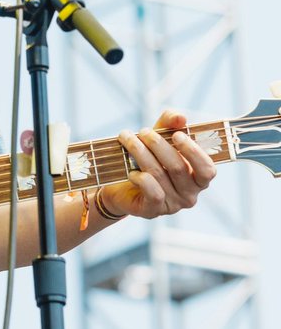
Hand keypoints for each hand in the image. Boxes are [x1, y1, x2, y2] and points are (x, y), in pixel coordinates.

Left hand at [99, 108, 216, 219]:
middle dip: (158, 145)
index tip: (177, 134)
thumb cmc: (147, 159)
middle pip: (178, 167)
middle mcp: (189, 194)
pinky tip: (131, 170)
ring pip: (159, 174)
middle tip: (143, 131)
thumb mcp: (159, 138)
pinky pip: (151, 192)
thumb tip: (180, 117)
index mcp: (198, 178)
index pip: (207, 169)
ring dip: (140, 152)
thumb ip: (170, 124)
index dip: (194, 152)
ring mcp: (172, 205)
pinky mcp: (153, 211)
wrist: (120, 186)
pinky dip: (140, 177)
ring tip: (127, 138)